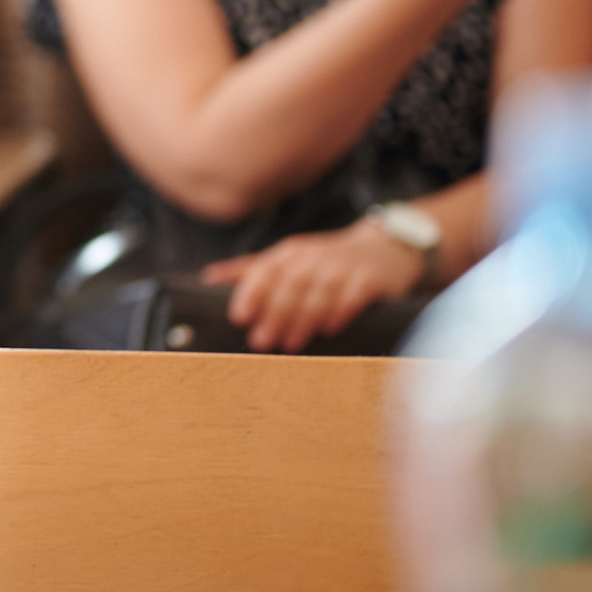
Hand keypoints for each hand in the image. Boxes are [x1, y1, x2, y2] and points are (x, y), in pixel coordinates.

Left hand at [201, 220, 427, 352]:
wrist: (384, 247)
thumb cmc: (326, 259)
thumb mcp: (288, 257)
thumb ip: (250, 269)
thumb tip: (208, 278)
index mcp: (290, 254)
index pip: (265, 270)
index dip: (251, 293)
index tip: (239, 317)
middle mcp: (314, 258)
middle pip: (290, 285)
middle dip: (274, 314)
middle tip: (261, 342)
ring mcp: (343, 267)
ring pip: (319, 293)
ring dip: (302, 319)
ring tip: (290, 344)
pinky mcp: (369, 279)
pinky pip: (353, 296)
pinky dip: (340, 311)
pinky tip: (329, 328)